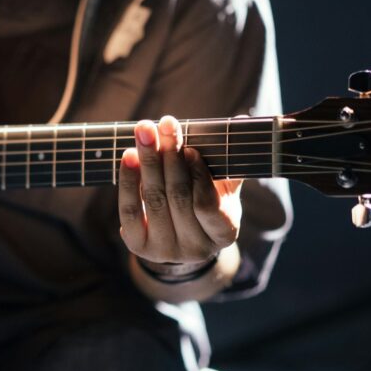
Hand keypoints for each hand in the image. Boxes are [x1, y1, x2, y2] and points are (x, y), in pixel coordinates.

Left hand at [118, 116, 242, 273]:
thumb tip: (242, 120)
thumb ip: (229, 159)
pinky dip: (128, 180)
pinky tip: (129, 155)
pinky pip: (130, 210)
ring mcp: (165, 250)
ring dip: (148, 161)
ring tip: (144, 131)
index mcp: (223, 233)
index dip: (198, 176)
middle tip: (165, 124)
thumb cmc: (206, 203)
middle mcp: (194, 248)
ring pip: (153, 200)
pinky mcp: (138, 246)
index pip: (207, 205)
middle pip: (177, 197)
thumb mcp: (223, 187)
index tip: (190, 149)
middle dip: (170, 156)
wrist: (179, 237)